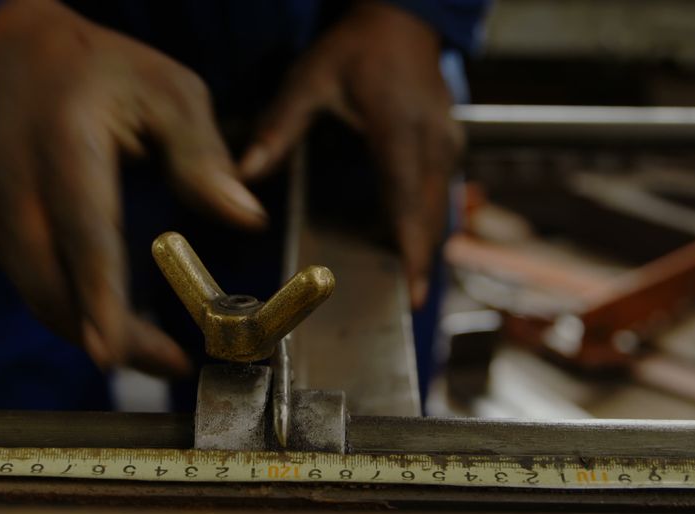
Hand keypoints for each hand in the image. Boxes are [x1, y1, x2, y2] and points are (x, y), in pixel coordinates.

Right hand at [0, 0, 266, 376]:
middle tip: (170, 363)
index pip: (82, 230)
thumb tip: (246, 216)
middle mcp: (16, 180)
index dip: (97, 296)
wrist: (22, 59)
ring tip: (159, 355)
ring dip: (90, 333)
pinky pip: (31, 285)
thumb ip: (202, 155)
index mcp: (64, 140)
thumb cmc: (110, 74)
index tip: (114, 351)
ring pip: (36, 294)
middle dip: (104, 334)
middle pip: (49, 280)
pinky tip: (118, 327)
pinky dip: (72, 314)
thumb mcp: (171, 92)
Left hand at [240, 1, 462, 307]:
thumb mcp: (309, 78)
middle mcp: (433, 142)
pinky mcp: (449, 149)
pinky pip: (440, 198)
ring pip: (439, 211)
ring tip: (400, 287)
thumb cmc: (356, 48)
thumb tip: (245, 174)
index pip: (405, 198)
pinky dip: (423, 225)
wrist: (402, 20)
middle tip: (398, 304)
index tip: (409, 290)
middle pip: (429, 217)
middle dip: (417, 261)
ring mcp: (448, 146)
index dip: (408, 248)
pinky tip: (403, 249)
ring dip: (422, 246)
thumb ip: (278, 128)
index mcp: (399, 128)